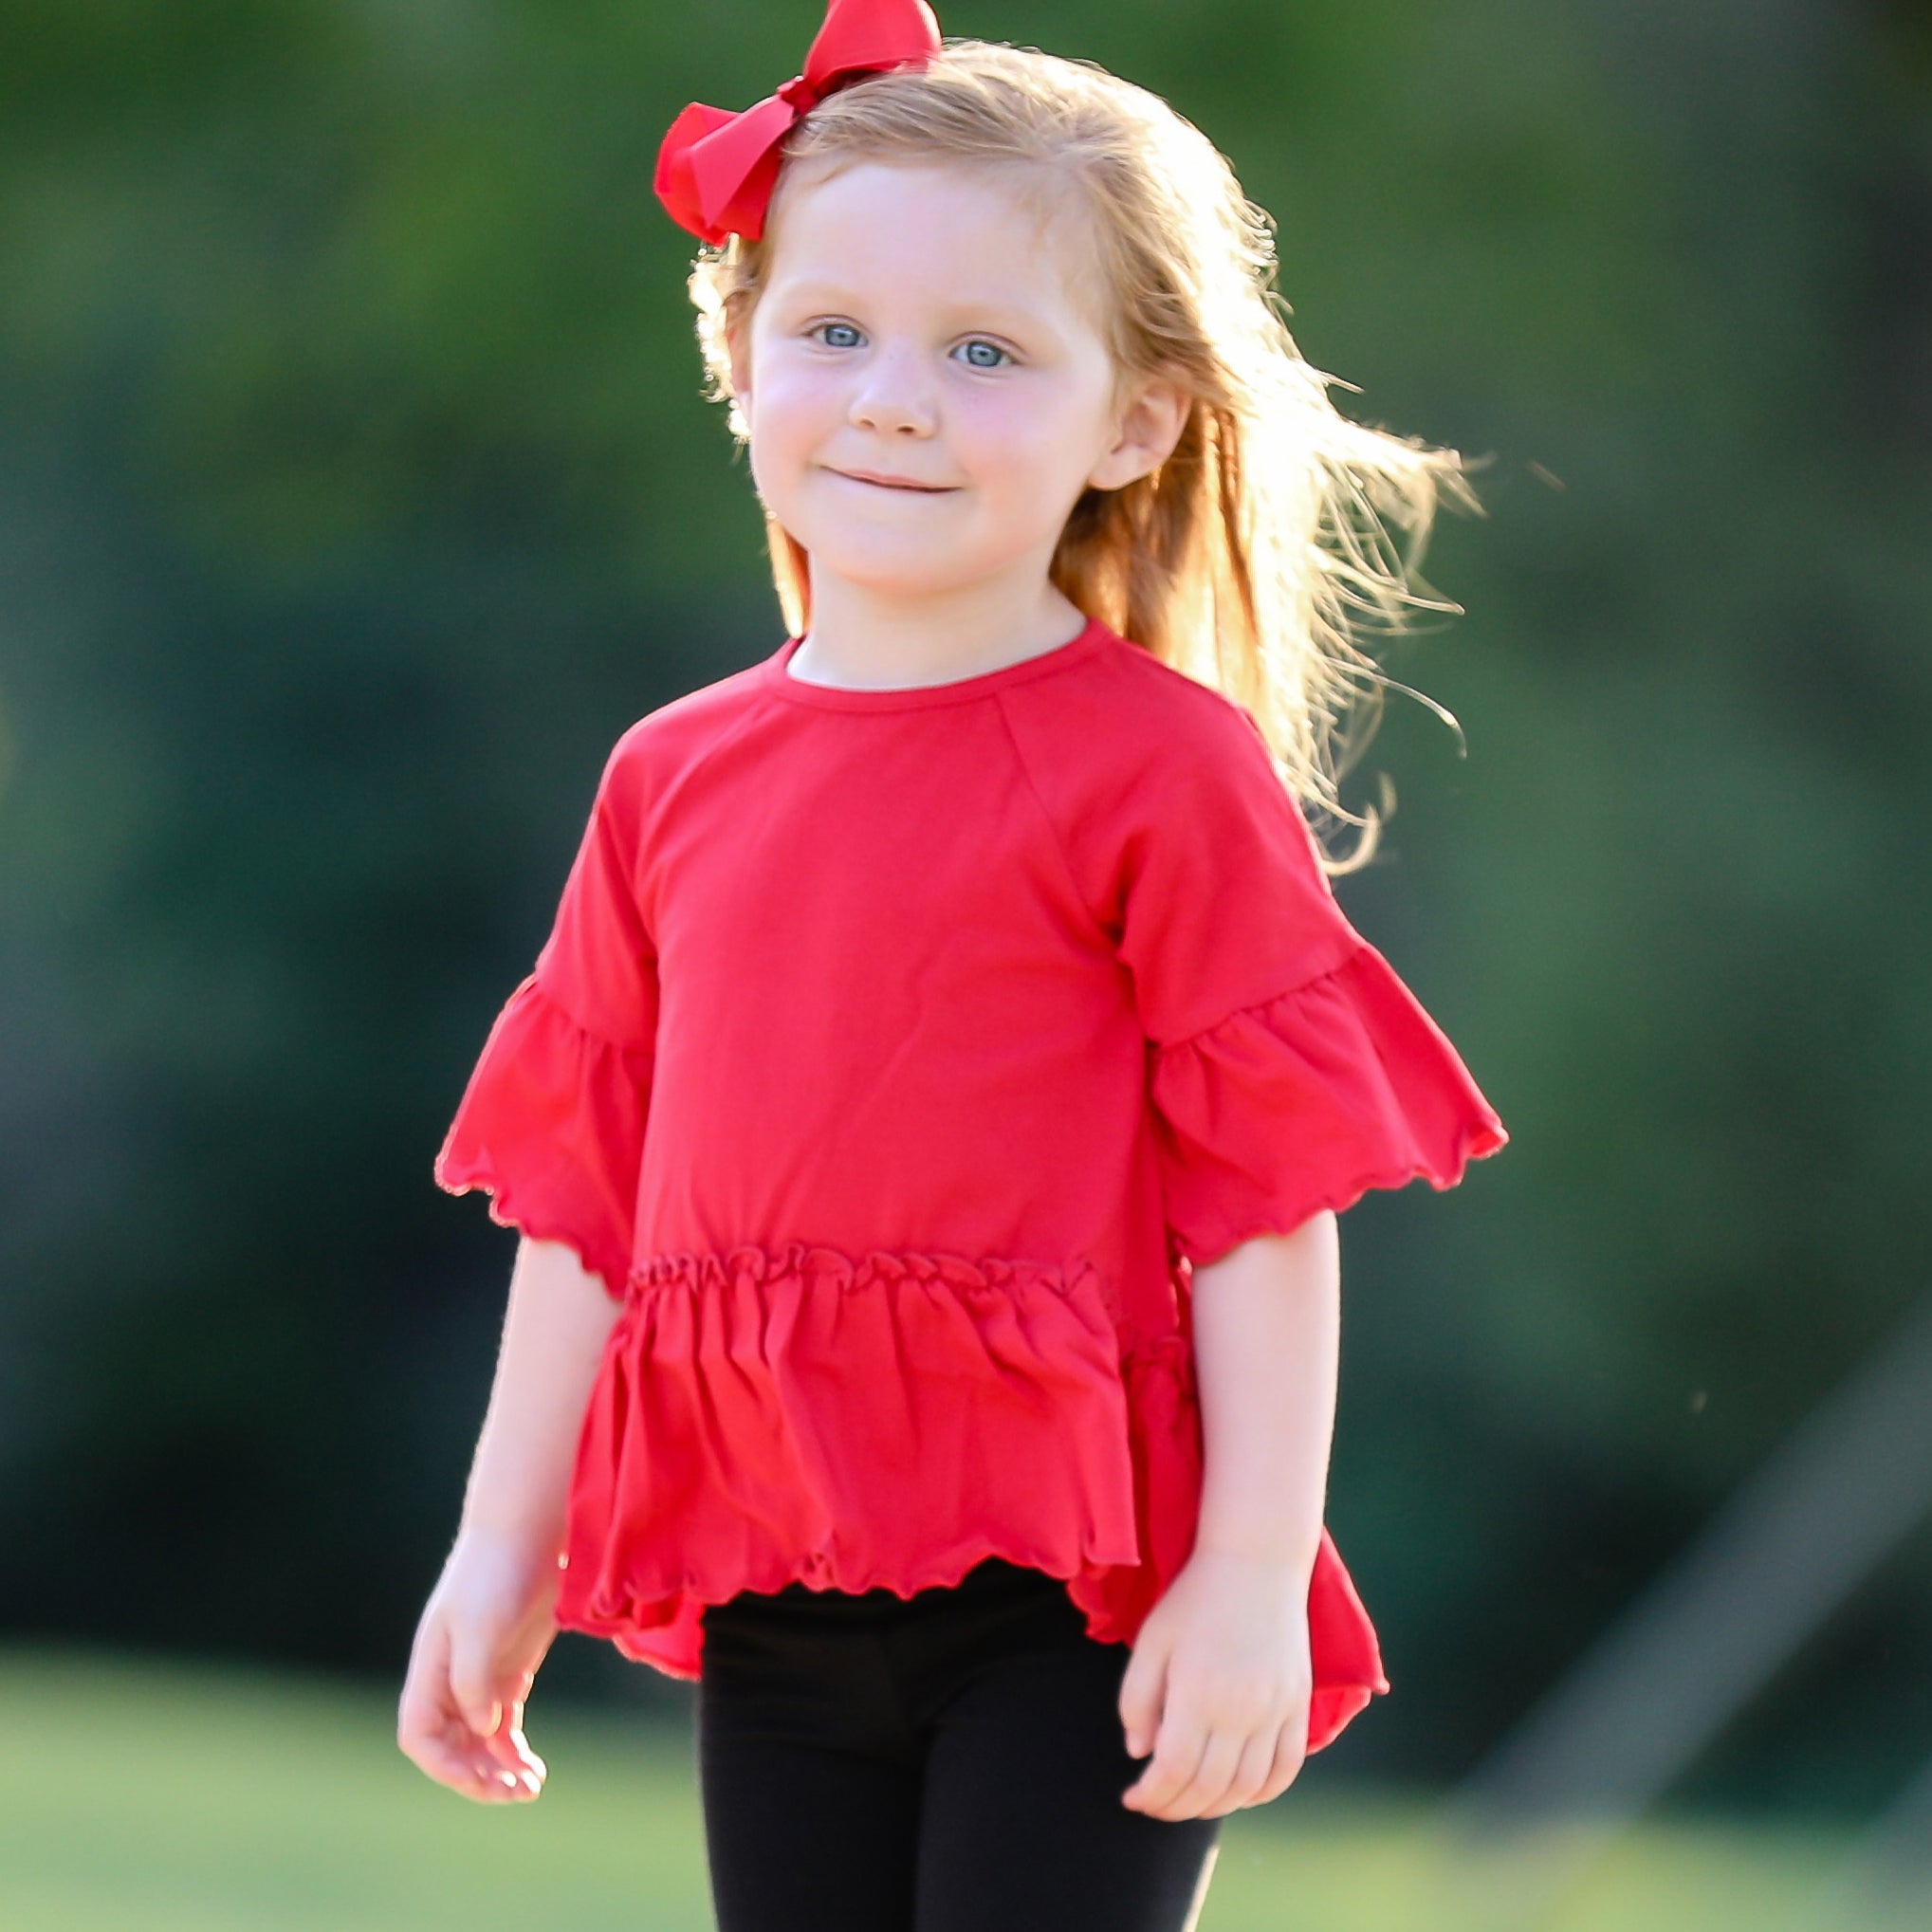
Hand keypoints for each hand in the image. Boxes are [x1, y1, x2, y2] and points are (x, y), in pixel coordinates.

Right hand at [397, 1530, 560, 1802]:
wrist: (527, 1532)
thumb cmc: (496, 1573)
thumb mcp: (481, 1625)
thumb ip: (474, 1680)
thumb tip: (483, 1729)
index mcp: (431, 1669)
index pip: (419, 1735)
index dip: (443, 1764)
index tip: (478, 1778)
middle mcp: (450, 1679)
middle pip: (450, 1747)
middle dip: (476, 1777)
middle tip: (514, 1794)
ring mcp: (481, 1676)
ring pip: (479, 1743)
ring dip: (498, 1771)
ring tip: (528, 1790)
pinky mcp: (510, 1671)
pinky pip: (504, 1727)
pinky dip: (514, 1752)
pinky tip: (533, 1770)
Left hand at [1117, 1547, 1312, 1820]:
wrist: (1256, 1563)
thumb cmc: (1195, 1599)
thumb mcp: (1151, 1641)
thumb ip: (1137, 1700)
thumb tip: (1140, 1754)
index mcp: (1198, 1693)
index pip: (1173, 1770)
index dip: (1151, 1794)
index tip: (1131, 1797)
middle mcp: (1241, 1710)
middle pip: (1209, 1786)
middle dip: (1176, 1807)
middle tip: (1155, 1805)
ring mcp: (1275, 1710)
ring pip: (1248, 1786)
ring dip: (1216, 1806)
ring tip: (1190, 1803)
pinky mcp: (1297, 1704)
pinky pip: (1287, 1768)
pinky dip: (1263, 1793)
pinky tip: (1239, 1794)